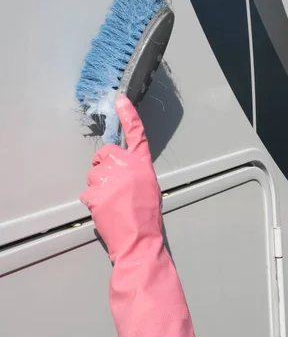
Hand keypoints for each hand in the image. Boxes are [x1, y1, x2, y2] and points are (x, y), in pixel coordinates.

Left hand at [80, 95, 161, 260]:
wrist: (138, 238)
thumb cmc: (148, 216)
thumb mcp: (150, 188)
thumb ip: (136, 173)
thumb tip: (124, 173)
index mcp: (142, 164)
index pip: (136, 134)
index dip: (128, 115)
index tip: (120, 99)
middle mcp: (125, 166)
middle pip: (104, 154)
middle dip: (104, 166)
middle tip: (113, 184)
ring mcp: (107, 178)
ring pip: (94, 175)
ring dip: (100, 186)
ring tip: (113, 203)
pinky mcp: (93, 193)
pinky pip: (89, 193)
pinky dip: (95, 202)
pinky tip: (106, 212)